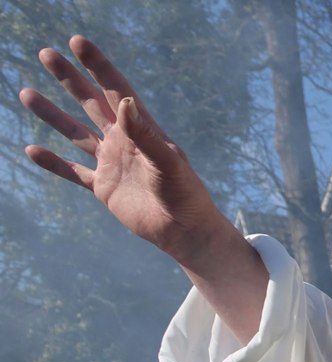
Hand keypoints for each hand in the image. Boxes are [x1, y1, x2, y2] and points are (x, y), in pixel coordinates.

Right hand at [21, 37, 234, 263]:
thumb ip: (145, 134)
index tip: (77, 42)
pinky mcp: (103, 187)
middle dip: (70, 78)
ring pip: (75, 133)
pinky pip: (73, 171)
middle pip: (90, 102)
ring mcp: (111, 163)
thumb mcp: (168, 162)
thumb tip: (123, 101)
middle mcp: (123, 141)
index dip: (97, 66)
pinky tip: (31, 150)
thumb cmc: (186, 195)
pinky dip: (53, 163)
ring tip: (27, 93)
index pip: (115, 89)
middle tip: (47, 54)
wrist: (185, 231)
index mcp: (141, 129)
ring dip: (52, 115)